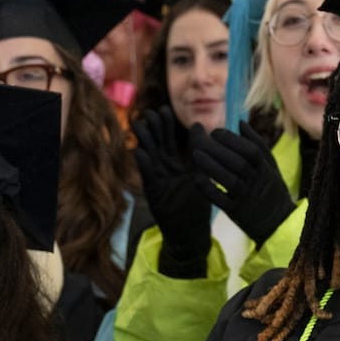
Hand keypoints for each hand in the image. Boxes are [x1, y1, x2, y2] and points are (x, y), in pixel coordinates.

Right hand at [132, 109, 213, 276]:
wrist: (190, 231)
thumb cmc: (195, 203)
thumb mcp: (200, 173)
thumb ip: (197, 151)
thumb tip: (199, 125)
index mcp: (173, 163)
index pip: (167, 140)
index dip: (165, 126)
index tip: (165, 109)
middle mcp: (162, 169)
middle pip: (155, 144)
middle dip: (153, 128)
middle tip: (151, 112)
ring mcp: (156, 181)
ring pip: (148, 157)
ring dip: (144, 141)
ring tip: (140, 125)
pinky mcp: (153, 193)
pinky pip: (147, 176)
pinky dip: (144, 164)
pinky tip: (140, 151)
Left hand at [192, 123, 296, 245]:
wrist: (278, 222)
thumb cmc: (271, 189)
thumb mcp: (271, 166)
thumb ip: (258, 144)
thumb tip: (240, 122)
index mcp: (266, 170)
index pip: (251, 151)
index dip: (232, 140)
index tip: (215, 132)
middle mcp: (258, 183)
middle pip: (238, 163)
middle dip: (218, 149)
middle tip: (202, 139)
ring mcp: (247, 198)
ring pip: (229, 180)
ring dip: (211, 166)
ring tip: (195, 154)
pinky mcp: (236, 212)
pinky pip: (220, 200)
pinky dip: (208, 188)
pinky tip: (197, 177)